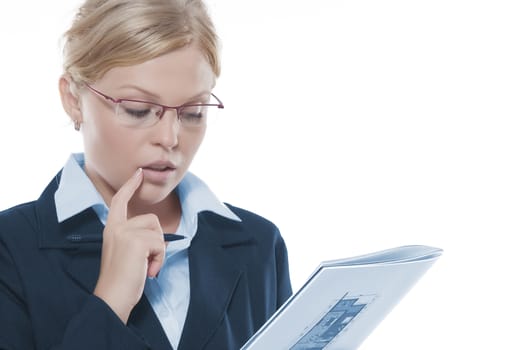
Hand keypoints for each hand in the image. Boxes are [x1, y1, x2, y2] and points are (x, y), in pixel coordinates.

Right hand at [93, 168, 164, 322]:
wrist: (112, 298)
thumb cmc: (121, 280)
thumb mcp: (126, 253)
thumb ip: (136, 239)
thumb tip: (159, 236)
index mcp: (111, 229)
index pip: (120, 201)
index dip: (130, 186)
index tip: (138, 173)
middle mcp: (116, 227)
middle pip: (151, 220)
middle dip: (157, 241)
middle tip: (146, 262)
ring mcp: (125, 233)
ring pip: (158, 232)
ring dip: (158, 252)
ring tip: (146, 267)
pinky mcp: (136, 241)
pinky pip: (161, 244)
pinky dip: (159, 260)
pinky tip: (148, 271)